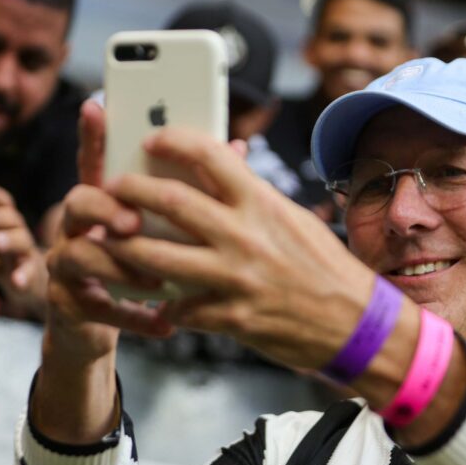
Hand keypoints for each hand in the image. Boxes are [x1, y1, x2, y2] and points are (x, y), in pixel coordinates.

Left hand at [0, 182, 46, 318]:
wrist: (26, 286)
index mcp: (4, 224)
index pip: (3, 203)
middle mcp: (18, 234)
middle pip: (12, 219)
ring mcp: (26, 254)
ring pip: (22, 241)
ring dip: (8, 240)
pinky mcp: (31, 275)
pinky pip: (29, 273)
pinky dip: (23, 276)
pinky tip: (15, 280)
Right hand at [43, 100, 170, 360]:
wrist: (106, 322)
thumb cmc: (148, 263)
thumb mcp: (165, 226)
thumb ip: (191, 188)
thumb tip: (236, 147)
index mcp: (105, 199)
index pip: (97, 158)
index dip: (93, 133)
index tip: (96, 106)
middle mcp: (79, 225)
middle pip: (78, 200)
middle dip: (106, 209)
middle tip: (134, 222)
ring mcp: (66, 262)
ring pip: (79, 253)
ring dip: (119, 266)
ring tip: (154, 282)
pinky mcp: (68, 302)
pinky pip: (95, 306)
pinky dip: (133, 316)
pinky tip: (163, 325)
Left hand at [98, 127, 374, 371]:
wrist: (356, 324)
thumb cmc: (324, 266)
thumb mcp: (291, 218)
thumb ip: (252, 194)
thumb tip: (223, 163)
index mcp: (261, 203)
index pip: (209, 155)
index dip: (172, 141)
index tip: (152, 140)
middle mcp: (245, 236)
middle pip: (170, 201)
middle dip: (131, 190)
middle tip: (113, 188)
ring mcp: (235, 279)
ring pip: (157, 257)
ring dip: (125, 247)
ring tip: (110, 239)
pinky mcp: (230, 318)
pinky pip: (178, 308)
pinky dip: (162, 303)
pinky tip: (154, 299)